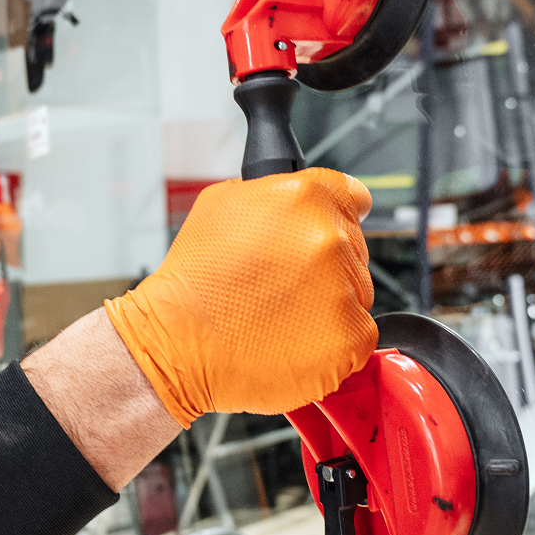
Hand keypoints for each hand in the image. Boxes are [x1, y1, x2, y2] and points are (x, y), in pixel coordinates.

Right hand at [104, 168, 377, 426]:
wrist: (177, 343)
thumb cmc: (194, 280)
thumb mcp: (222, 203)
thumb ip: (274, 191)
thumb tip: (304, 194)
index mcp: (304, 198)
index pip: (352, 196)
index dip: (336, 216)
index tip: (324, 232)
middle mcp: (329, 240)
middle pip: (353, 248)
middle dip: (323, 265)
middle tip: (280, 284)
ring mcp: (344, 291)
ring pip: (355, 292)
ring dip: (328, 303)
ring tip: (279, 314)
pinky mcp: (350, 339)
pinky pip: (357, 335)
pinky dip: (332, 341)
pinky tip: (292, 339)